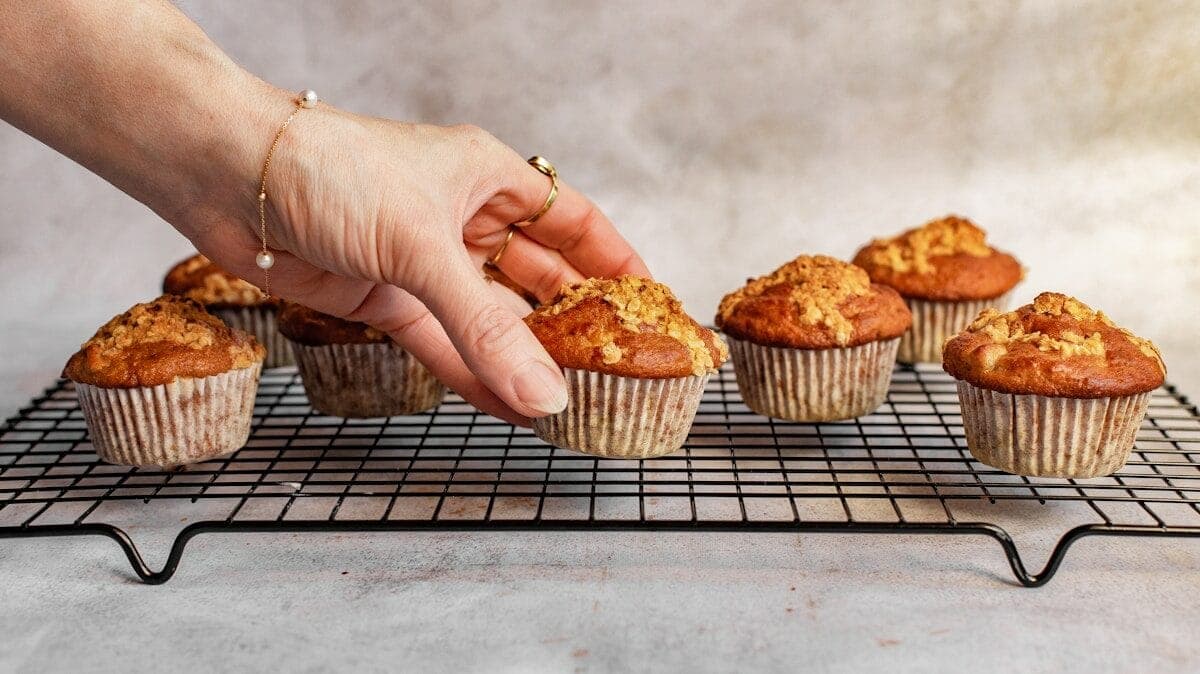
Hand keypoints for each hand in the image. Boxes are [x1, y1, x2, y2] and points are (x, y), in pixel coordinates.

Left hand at [185, 101, 648, 424]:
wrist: (228, 177)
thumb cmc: (328, 170)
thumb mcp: (423, 248)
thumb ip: (486, 329)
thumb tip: (542, 393)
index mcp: (488, 177)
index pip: (574, 221)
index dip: (615, 261)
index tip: (649, 304)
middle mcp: (462, 218)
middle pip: (539, 277)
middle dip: (573, 323)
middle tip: (612, 368)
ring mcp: (425, 262)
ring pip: (492, 318)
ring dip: (524, 359)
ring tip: (569, 402)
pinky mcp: (386, 299)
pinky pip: (444, 344)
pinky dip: (474, 376)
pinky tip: (509, 408)